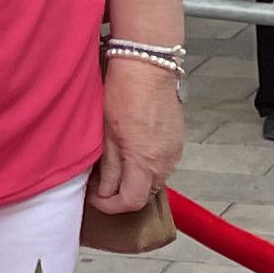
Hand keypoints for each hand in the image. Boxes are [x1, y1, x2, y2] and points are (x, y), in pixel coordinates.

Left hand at [94, 54, 184, 214]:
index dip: (110, 206)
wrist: (148, 66)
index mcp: (145, 161)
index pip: (132, 202)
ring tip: (114, 163)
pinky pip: (162, 162)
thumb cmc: (123, 93)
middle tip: (100, 181)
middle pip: (144, 193)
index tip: (95, 197)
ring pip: (154, 178)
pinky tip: (131, 149)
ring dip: (135, 178)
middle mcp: (165, 161)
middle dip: (121, 193)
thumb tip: (104, 190)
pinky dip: (146, 164)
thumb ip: (109, 167)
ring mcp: (175, 150)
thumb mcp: (106, 133)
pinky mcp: (178, 140)